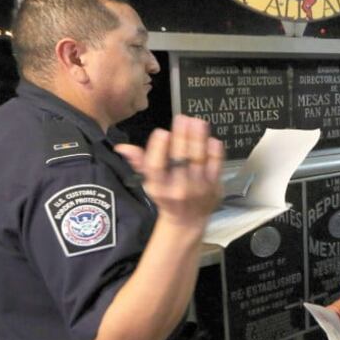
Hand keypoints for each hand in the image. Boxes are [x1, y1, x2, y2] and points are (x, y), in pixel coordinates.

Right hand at [115, 115, 223, 229]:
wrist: (187, 220)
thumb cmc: (167, 196)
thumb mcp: (150, 182)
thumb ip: (140, 162)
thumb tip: (123, 147)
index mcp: (158, 187)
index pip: (156, 166)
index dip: (158, 148)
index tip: (161, 132)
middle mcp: (178, 188)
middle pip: (179, 159)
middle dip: (181, 136)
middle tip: (182, 118)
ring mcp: (198, 188)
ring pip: (198, 159)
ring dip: (198, 138)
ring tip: (197, 122)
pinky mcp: (214, 187)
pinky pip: (216, 166)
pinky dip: (214, 152)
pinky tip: (212, 138)